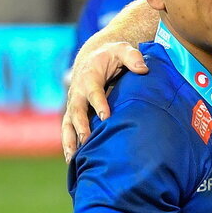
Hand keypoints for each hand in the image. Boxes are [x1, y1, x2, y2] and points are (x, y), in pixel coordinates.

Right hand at [62, 42, 147, 159]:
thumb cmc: (112, 55)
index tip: (106, 117)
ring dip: (69, 141)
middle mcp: (78, 92)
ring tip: (73, 159)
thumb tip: (143, 69)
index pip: (94, 91)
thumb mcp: (123, 50)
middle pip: (77, 110)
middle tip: (87, 140)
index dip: (99, 103)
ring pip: (68, 124)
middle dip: (81, 126)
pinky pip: (69, 131)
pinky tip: (75, 162)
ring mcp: (74, 104)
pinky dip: (70, 145)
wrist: (94, 58)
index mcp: (89, 76)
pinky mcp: (74, 114)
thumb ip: (133, 57)